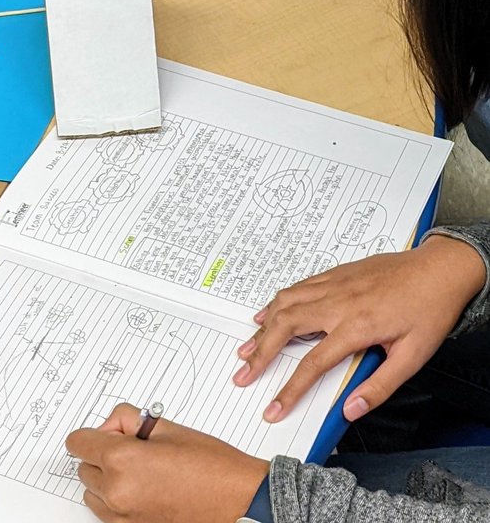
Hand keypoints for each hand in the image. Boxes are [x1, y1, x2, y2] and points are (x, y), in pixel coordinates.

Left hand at [66, 404, 267, 522]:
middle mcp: (117, 492)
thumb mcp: (164, 426)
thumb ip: (125, 419)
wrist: (236, 497)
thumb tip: (109, 426)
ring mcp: (123, 517)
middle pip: (84, 466)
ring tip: (140, 470)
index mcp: (121, 460)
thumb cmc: (207, 463)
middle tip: (134, 447)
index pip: (77, 442)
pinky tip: (144, 488)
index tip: (105, 432)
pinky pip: (107, 511)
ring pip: (93, 491)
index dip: (92, 433)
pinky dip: (117, 499)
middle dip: (103, 453)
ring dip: (107, 478)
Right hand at [233, 235, 487, 423]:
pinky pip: (297, 287)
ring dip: (262, 327)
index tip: (272, 408)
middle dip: (260, 353)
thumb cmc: (429, 311)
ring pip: (285, 303)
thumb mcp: (412, 357)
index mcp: (356, 326)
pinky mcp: (334, 274)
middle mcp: (337, 303)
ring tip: (247, 347)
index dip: (289, 390)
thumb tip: (350, 410)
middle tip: (242, 373)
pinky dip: (276, 302)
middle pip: (285, 327)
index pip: (312, 365)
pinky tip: (267, 312)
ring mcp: (333, 284)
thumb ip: (379, 386)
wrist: (438, 269)